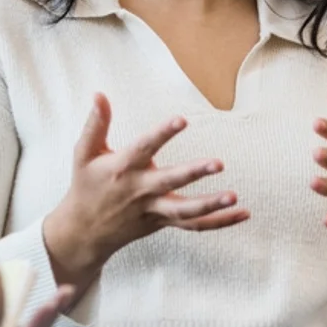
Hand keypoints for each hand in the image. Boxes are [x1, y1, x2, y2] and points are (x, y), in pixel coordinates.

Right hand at [42, 93, 248, 294]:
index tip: (181, 120)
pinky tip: (243, 213)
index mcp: (122, 168)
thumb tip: (99, 94)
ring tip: (234, 197)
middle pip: (170, 182)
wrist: (83, 232)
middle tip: (219, 163)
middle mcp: (140, 190)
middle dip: (194, 173)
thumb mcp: (83, 153)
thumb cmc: (85, 186)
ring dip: (211, 205)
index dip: (162, 133)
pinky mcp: (162, 223)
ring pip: (185, 212)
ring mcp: (153, 210)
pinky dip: (220, 222)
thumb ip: (96, 124)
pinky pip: (194, 226)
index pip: (144, 148)